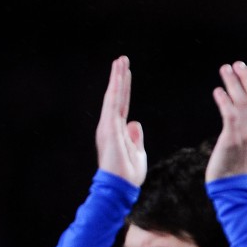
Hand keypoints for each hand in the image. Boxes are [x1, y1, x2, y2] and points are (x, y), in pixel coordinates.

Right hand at [95, 56, 146, 185]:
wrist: (120, 186)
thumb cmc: (128, 174)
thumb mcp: (138, 153)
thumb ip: (135, 137)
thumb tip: (135, 122)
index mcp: (117, 130)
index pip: (123, 105)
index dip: (125, 89)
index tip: (127, 73)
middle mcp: (110, 125)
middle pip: (117, 96)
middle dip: (120, 77)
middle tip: (122, 59)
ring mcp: (109, 125)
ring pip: (113, 96)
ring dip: (117, 78)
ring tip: (120, 61)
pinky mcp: (110, 128)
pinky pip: (113, 104)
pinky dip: (116, 90)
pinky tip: (118, 77)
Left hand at [206, 61, 246, 180]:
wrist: (231, 183)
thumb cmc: (236, 160)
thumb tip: (246, 101)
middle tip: (237, 64)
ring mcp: (246, 134)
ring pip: (243, 101)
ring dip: (234, 82)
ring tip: (225, 69)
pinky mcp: (231, 139)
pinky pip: (230, 114)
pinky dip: (224, 100)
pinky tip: (217, 92)